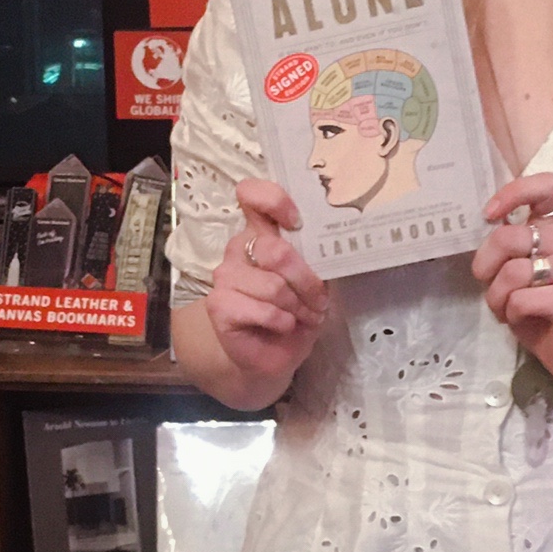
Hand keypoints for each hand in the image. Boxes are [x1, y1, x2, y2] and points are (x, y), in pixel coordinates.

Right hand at [203, 179, 330, 388]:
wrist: (270, 356)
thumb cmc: (294, 313)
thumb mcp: (313, 282)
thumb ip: (314, 258)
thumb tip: (333, 243)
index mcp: (260, 232)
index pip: (253, 195)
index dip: (274, 200)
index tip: (296, 221)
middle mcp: (239, 248)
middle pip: (275, 251)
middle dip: (306, 281)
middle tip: (318, 301)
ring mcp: (225, 276)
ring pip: (273, 286)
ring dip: (298, 307)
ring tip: (303, 317)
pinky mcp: (219, 304)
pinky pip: (263, 310)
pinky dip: (282, 322)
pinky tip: (284, 327)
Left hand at [471, 173, 552, 390]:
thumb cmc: (544, 312)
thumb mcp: (521, 275)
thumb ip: (509, 251)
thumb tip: (485, 230)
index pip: (545, 188)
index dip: (513, 193)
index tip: (490, 215)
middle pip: (509, 236)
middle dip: (485, 265)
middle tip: (488, 284)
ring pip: (512, 271)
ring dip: (497, 297)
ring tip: (507, 310)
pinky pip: (520, 299)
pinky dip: (511, 314)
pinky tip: (523, 320)